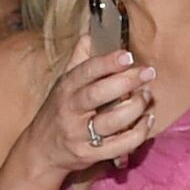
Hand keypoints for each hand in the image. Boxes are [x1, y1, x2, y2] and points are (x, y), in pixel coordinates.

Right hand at [23, 34, 156, 181]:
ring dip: (135, 108)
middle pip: (98, 94)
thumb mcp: (63, 85)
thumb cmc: (58, 113)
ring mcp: (80, 134)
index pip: (86, 71)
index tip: (127, 56)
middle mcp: (71, 110)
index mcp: (65, 88)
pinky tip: (147, 120)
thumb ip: (78, 61)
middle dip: (125, 82)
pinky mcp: (91, 155)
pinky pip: (120, 145)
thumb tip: (90, 35)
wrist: (41, 151)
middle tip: (147, 73)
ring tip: (147, 96)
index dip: (107, 63)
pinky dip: (138, 133)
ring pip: (112, 121)